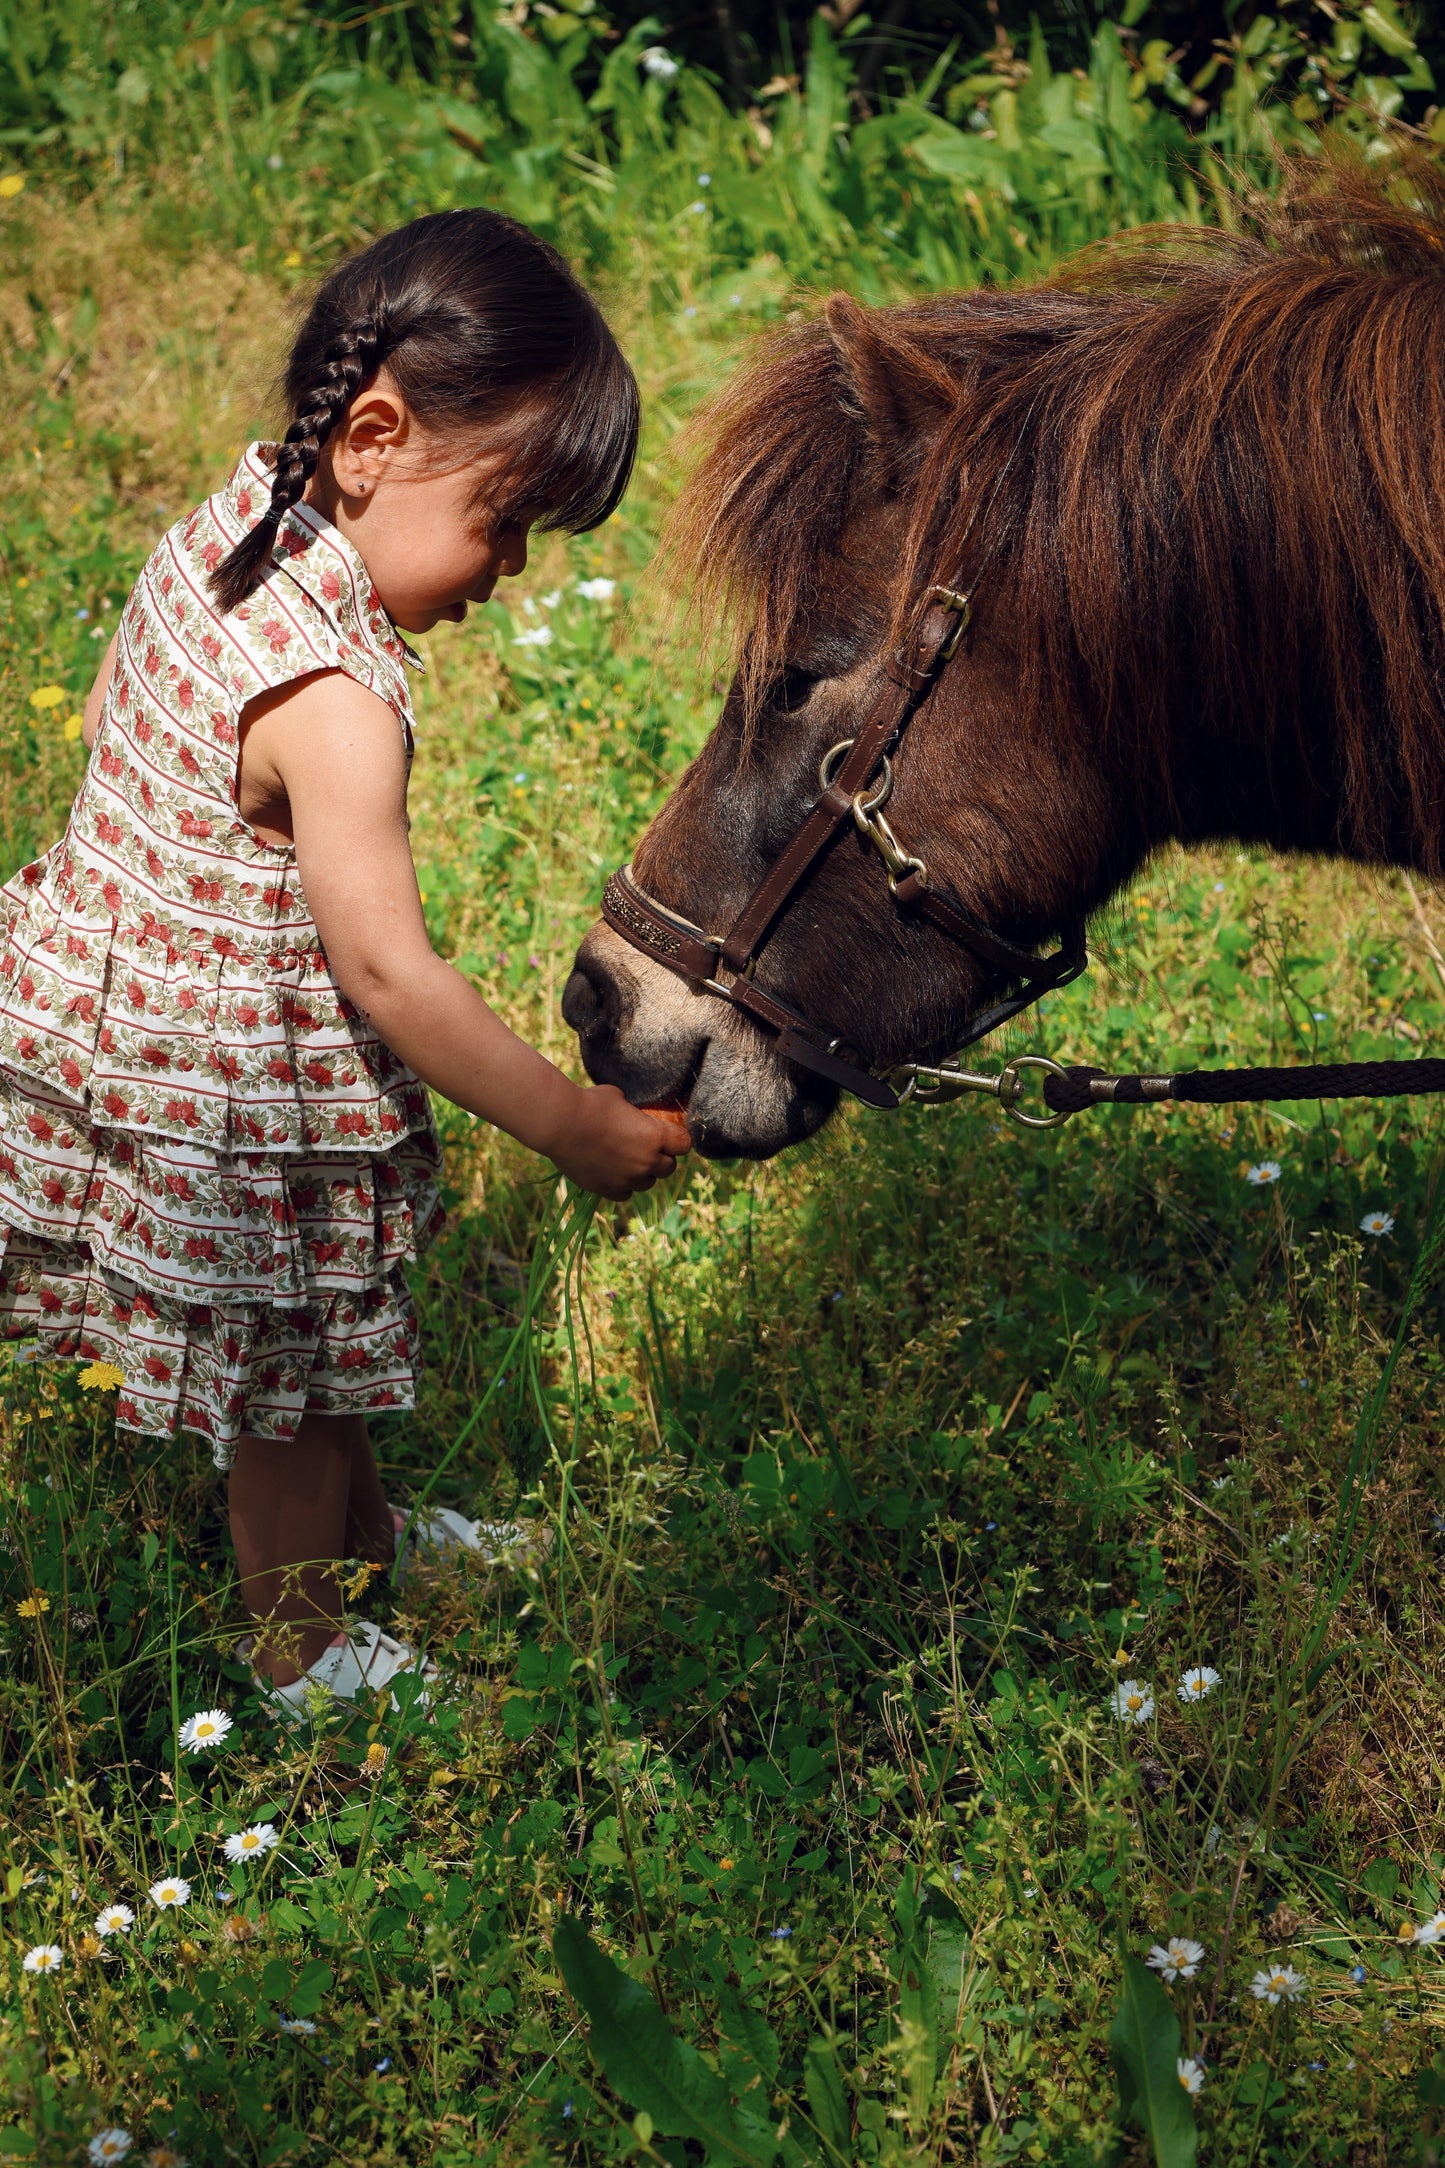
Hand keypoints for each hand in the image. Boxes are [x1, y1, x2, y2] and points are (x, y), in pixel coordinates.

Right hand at [548, 1084, 690, 1199]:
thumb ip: (632, 1110)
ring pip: (647, 1183)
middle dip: (661, 1158)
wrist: (561, 1124)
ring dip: (642, 1174)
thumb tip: (630, 1111)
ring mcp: (628, 1178)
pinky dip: (622, 1185)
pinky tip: (613, 1173)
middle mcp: (646, 1161)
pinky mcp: (608, 1189)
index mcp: (655, 1136)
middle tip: (647, 1149)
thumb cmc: (590, 1103)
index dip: (678, 1139)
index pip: (684, 1144)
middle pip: (669, 1168)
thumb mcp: (618, 1097)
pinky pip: (625, 1193)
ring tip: (628, 1162)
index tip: (670, 1136)